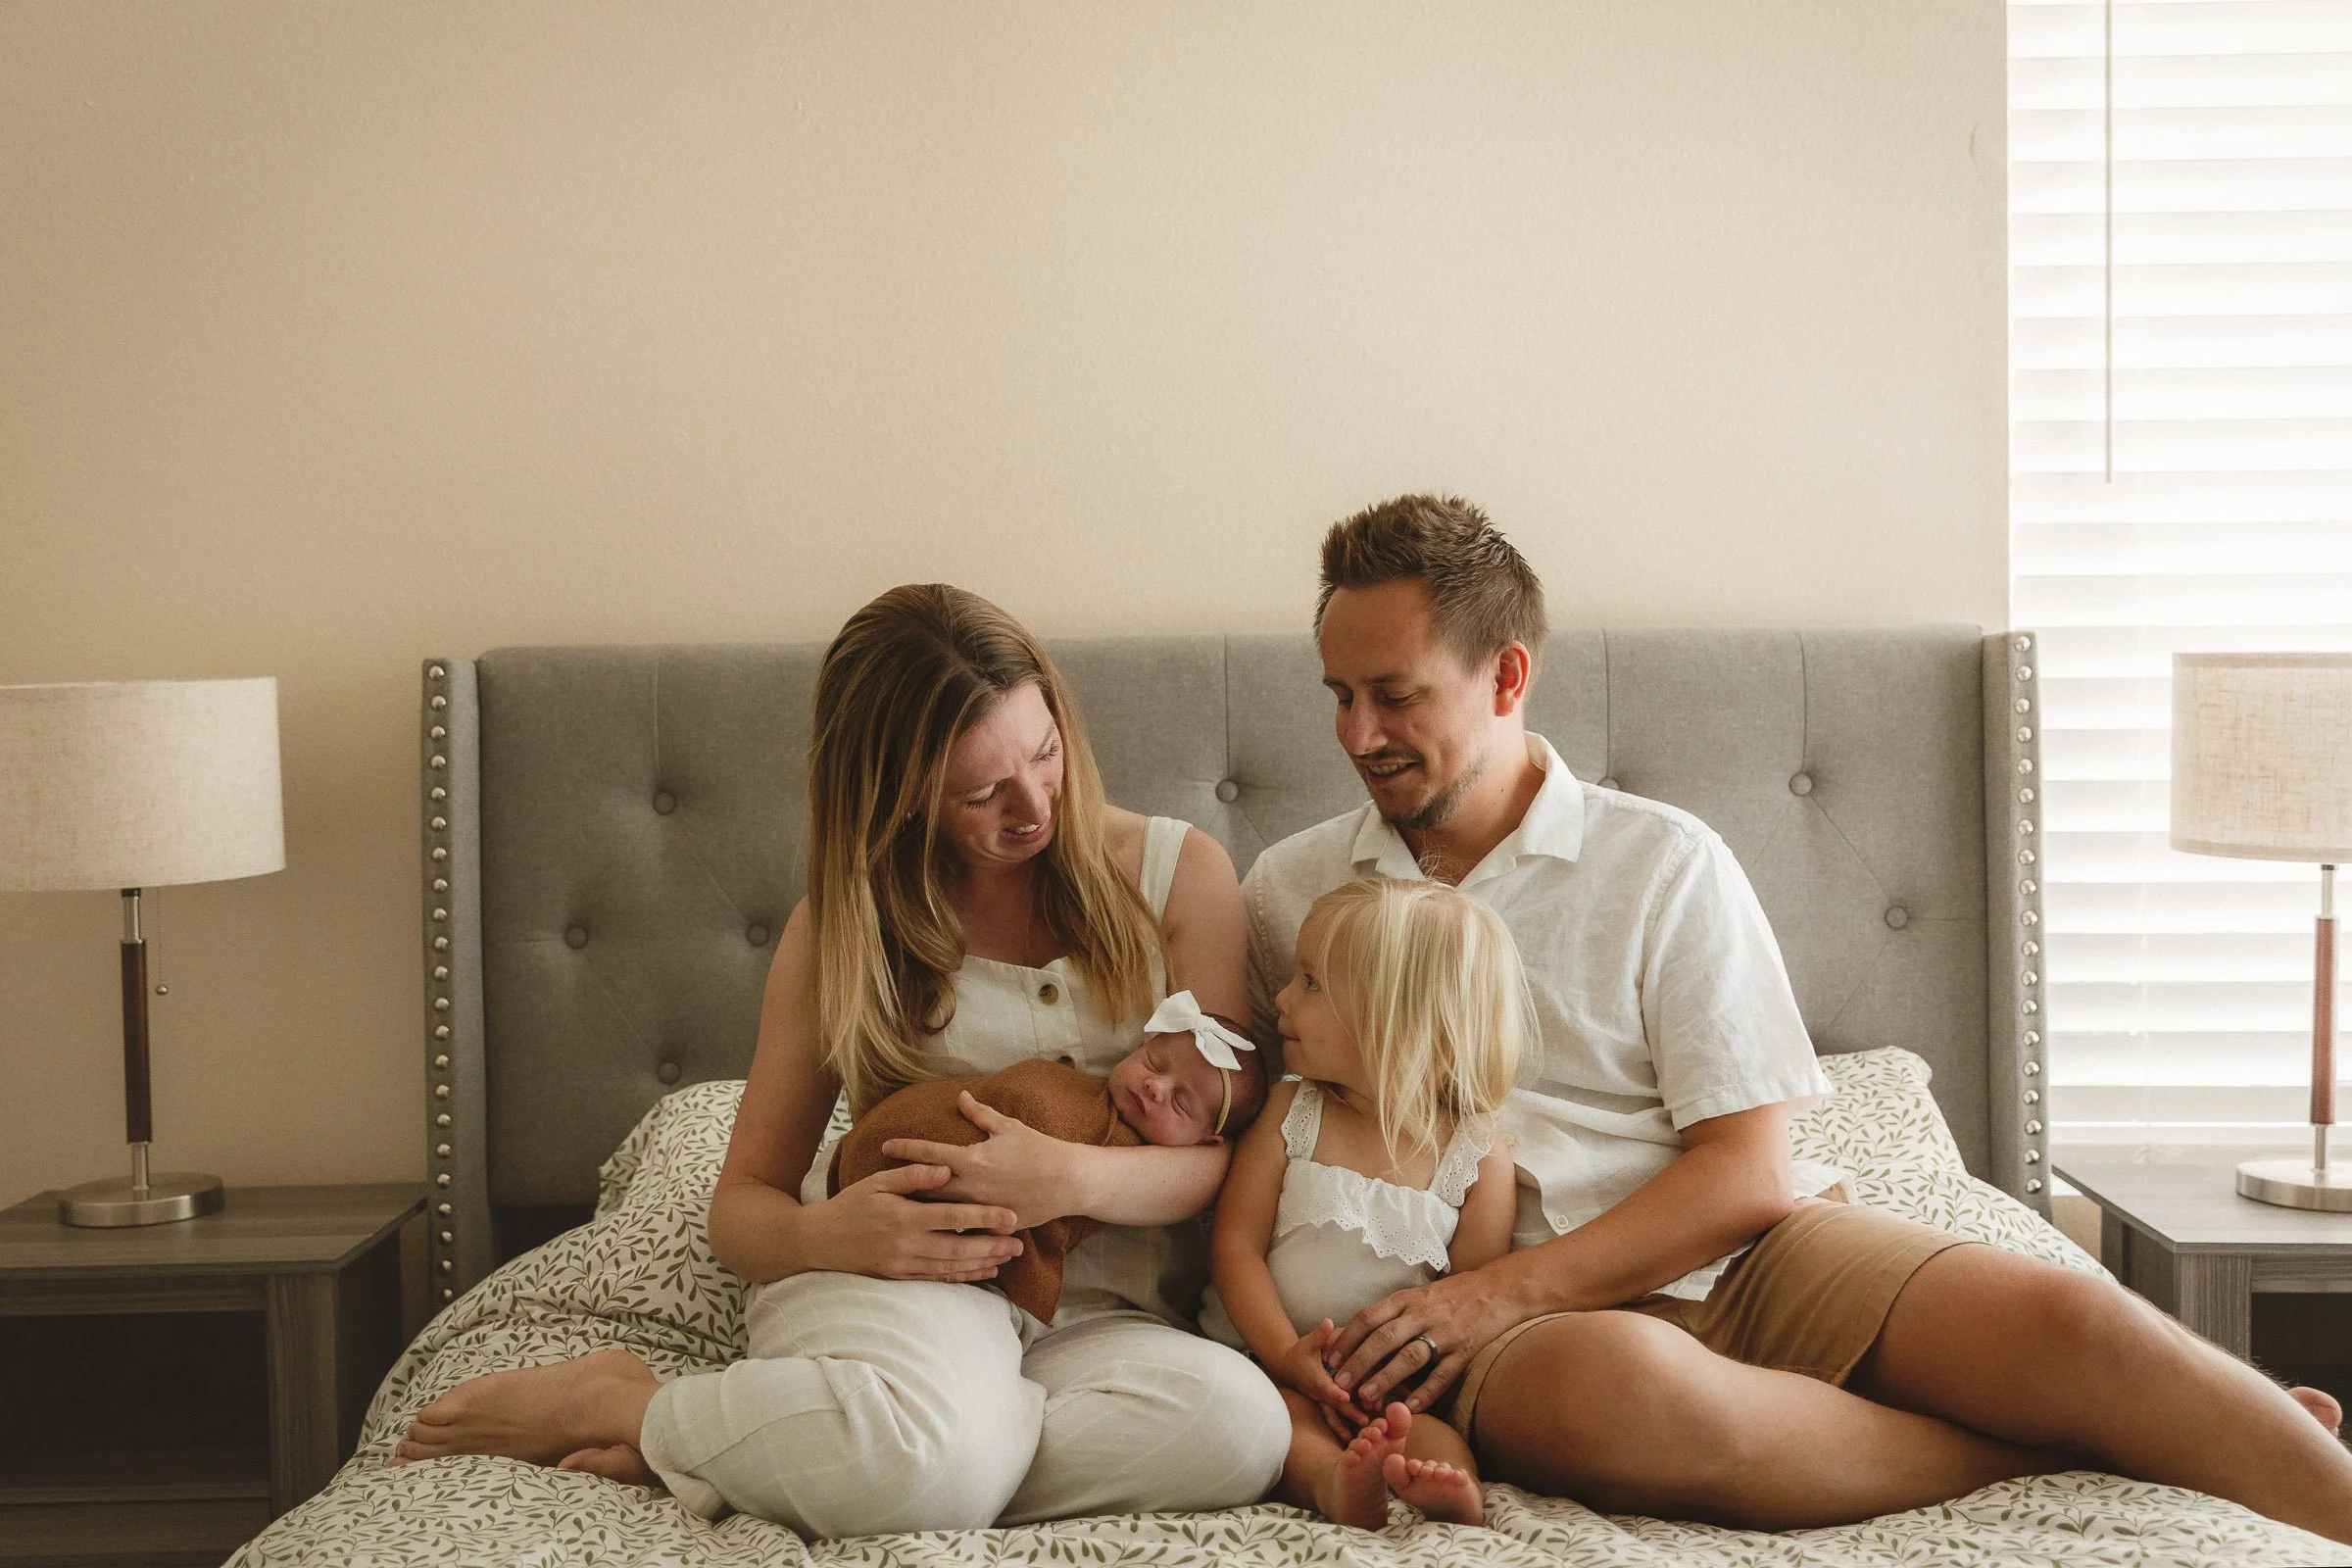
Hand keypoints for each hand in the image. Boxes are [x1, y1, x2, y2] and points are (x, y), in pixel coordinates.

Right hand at [806, 1161, 1023, 1281]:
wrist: (820, 1242)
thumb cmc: (851, 1205)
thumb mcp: (877, 1182)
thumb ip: (912, 1175)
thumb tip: (945, 1168)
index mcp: (903, 1216)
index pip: (951, 1217)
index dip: (983, 1217)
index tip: (1010, 1216)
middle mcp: (905, 1244)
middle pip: (958, 1247)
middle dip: (991, 1245)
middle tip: (1019, 1243)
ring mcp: (903, 1265)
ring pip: (951, 1267)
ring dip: (982, 1263)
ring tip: (1008, 1257)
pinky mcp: (900, 1277)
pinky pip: (937, 1278)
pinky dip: (963, 1276)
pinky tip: (983, 1272)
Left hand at [880, 1092, 1081, 1228]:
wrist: (1069, 1181)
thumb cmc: (1039, 1149)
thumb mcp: (1008, 1127)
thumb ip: (980, 1114)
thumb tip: (960, 1097)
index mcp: (973, 1159)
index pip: (929, 1153)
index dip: (905, 1148)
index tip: (885, 1146)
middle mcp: (972, 1186)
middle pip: (926, 1186)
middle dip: (904, 1183)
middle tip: (881, 1182)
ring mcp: (981, 1209)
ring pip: (940, 1211)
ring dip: (921, 1207)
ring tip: (899, 1206)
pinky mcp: (993, 1225)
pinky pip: (965, 1229)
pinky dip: (949, 1227)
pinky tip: (932, 1230)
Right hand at [1271, 1320, 1366, 1439]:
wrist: (1288, 1367)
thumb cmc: (1301, 1352)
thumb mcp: (1309, 1341)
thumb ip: (1319, 1334)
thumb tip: (1327, 1321)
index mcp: (1315, 1377)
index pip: (1325, 1384)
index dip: (1335, 1391)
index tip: (1345, 1396)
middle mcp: (1318, 1392)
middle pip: (1334, 1404)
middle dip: (1349, 1412)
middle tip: (1365, 1421)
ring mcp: (1322, 1401)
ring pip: (1335, 1415)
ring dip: (1347, 1424)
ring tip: (1362, 1433)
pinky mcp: (1326, 1405)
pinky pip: (1335, 1418)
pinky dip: (1343, 1427)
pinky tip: (1355, 1438)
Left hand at [1328, 1270, 1526, 1414]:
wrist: (1498, 1290)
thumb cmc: (1452, 1295)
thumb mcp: (1418, 1295)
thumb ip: (1393, 1313)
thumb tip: (1359, 1336)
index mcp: (1407, 1299)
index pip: (1369, 1318)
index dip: (1348, 1339)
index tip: (1330, 1359)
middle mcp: (1422, 1314)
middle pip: (1384, 1338)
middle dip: (1359, 1362)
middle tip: (1340, 1383)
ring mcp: (1445, 1333)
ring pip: (1410, 1357)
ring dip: (1386, 1378)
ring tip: (1367, 1397)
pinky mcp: (1464, 1351)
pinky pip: (1443, 1375)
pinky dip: (1426, 1393)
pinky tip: (1411, 1408)